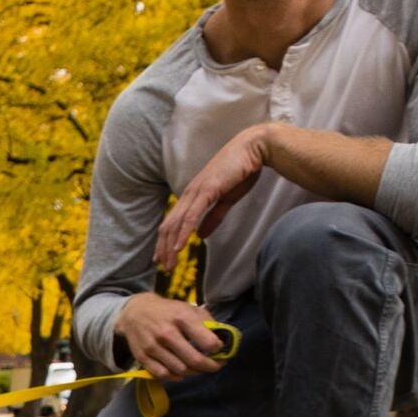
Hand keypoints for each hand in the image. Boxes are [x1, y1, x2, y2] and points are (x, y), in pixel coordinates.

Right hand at [115, 294, 222, 381]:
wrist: (134, 312)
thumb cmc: (167, 311)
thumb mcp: (188, 308)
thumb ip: (207, 322)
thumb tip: (222, 339)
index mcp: (182, 318)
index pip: (208, 342)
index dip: (218, 349)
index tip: (219, 349)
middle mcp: (167, 333)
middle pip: (195, 361)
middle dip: (211, 366)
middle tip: (216, 365)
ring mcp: (153, 347)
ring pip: (181, 371)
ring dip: (193, 371)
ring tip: (197, 366)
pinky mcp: (143, 357)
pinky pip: (164, 375)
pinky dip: (175, 376)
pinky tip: (180, 369)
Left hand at [157, 124, 270, 269]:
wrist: (254, 149)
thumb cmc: (241, 171)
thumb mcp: (226, 200)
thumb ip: (213, 218)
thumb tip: (200, 236)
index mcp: (193, 195)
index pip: (173, 222)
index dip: (165, 241)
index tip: (163, 258)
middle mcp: (189, 193)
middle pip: (169, 225)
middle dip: (164, 248)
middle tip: (163, 267)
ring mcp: (197, 191)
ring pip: (177, 223)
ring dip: (171, 245)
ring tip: (169, 263)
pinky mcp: (207, 190)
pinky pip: (191, 215)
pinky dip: (183, 232)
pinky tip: (179, 246)